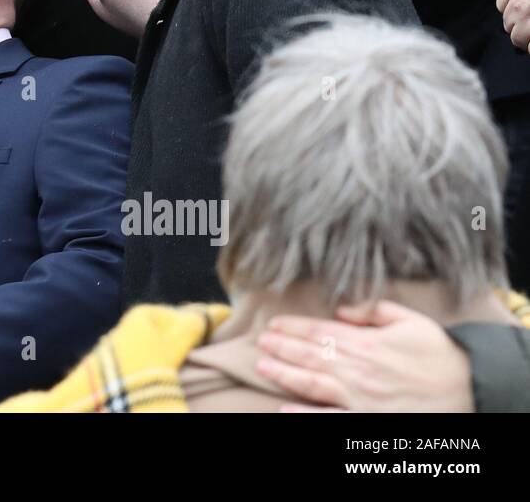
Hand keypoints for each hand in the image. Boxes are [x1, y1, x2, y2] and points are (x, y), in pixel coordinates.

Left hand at [254, 300, 473, 412]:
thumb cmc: (438, 353)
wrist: (468, 388)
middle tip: (260, 342)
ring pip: (312, 383)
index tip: (273, 325)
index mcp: (366, 343)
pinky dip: (305, 416)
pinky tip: (284, 410)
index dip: (292, 327)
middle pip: (309, 355)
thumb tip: (342, 307)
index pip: (319, 331)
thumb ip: (372, 310)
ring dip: (284, 374)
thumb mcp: (408, 320)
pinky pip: (330, 418)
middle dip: (281, 347)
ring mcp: (360, 397)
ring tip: (263, 366)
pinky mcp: (367, 420)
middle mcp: (358, 369)